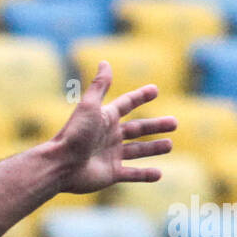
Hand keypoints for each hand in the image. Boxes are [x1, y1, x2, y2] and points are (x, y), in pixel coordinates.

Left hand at [52, 61, 175, 193]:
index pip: (127, 104)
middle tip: (175, 123)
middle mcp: (108, 136)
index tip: (155, 90)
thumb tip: (105, 61)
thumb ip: (100, 85)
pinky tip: (159, 174)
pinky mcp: (110, 174)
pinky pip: (132, 174)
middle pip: (137, 129)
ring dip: (154, 148)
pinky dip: (145, 175)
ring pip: (138, 151)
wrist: (61, 165)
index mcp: (105, 119)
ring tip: (170, 145)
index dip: (140, 96)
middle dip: (155, 126)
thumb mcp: (90, 107)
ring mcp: (110, 156)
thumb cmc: (75, 134)